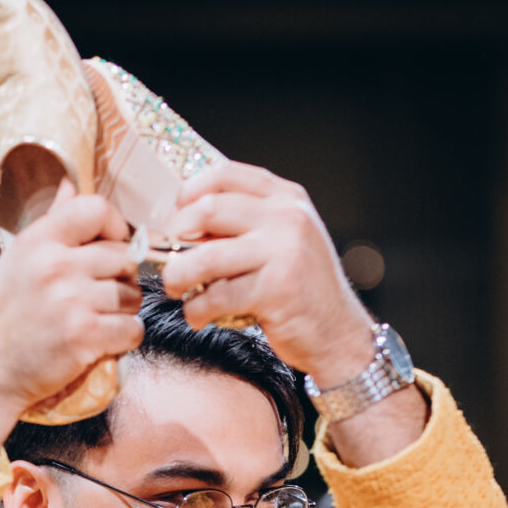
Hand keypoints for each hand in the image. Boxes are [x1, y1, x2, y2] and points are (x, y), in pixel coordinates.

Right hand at [0, 185, 142, 478]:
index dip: (116, 226)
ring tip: (98, 319)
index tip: (112, 245)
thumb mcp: (19, 260)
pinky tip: (102, 341)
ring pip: (133, 295)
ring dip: (124, 310)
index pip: (96, 209)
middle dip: (122, 278)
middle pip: (124, 256)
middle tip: (102, 295)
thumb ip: (51, 223)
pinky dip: (124, 338)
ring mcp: (72, 301)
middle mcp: (55, 265)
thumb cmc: (8, 315)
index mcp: (39, 240)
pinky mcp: (85, 336)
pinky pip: (132, 328)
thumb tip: (70, 184)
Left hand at [163, 162, 374, 382]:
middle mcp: (287, 217)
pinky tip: (197, 316)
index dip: (189, 193)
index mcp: (285, 197)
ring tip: (175, 288)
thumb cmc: (301, 289)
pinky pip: (217, 296)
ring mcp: (284, 252)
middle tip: (169, 259)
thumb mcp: (283, 240)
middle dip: (177, 236)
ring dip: (178, 276)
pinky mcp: (277, 290)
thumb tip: (183, 226)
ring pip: (206, 256)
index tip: (176, 218)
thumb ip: (245, 224)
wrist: (339, 333)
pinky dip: (197, 309)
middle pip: (209, 210)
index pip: (224, 174)